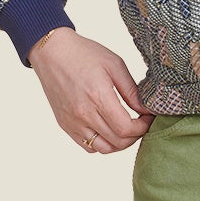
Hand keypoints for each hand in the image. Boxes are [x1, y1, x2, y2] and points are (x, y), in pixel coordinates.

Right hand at [28, 28, 154, 151]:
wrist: (51, 52)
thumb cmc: (83, 54)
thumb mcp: (114, 65)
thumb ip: (132, 91)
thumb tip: (146, 110)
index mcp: (98, 97)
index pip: (126, 128)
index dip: (143, 127)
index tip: (149, 118)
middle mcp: (84, 114)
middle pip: (118, 142)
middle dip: (135, 135)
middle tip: (141, 123)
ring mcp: (73, 122)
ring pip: (104, 148)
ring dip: (120, 143)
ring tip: (126, 129)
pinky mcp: (65, 125)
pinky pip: (88, 146)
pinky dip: (102, 144)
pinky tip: (108, 130)